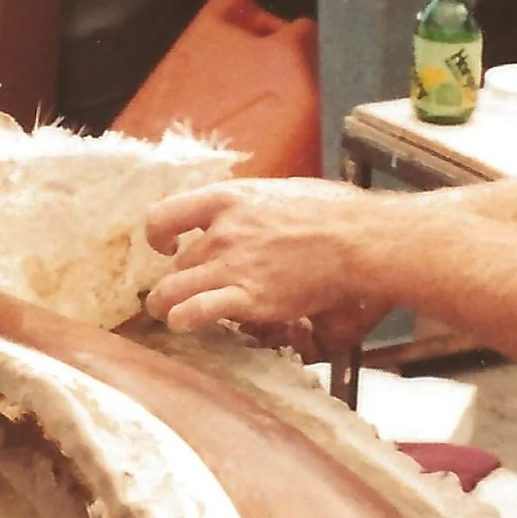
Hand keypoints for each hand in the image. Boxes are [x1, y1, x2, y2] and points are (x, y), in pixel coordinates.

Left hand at [143, 177, 387, 334]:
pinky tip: (184, 324)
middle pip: (176, 263)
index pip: (166, 213)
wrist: (358, 239)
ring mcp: (231, 265)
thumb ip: (254, 206)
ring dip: (166, 306)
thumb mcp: (281, 193)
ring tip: (169, 315)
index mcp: (229, 199)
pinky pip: (196, 311)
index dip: (158, 234)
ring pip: (171, 291)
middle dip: (177, 280)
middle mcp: (221, 231)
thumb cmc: (332, 212)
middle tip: (186, 292)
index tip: (167, 246)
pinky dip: (183, 319)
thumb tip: (249, 214)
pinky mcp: (247, 298)